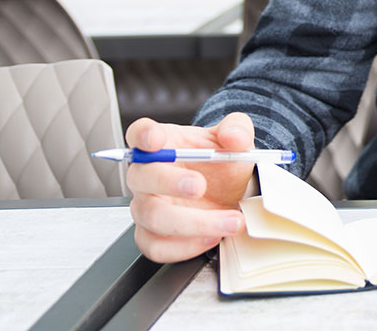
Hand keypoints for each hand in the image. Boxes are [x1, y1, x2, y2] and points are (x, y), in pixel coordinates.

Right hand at [125, 112, 256, 261]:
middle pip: (141, 177)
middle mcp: (148, 175)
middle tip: (200, 186)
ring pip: (152, 216)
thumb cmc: (221, 163)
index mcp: (163, 144)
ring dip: (192, 222)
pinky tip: (211, 238)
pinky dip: (184, 247)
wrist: (231, 192)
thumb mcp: (235, 138)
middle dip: (170, 182)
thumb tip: (234, 137)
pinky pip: (156, 246)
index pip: (139, 133)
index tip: (156, 139)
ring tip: (228, 221)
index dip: (143, 135)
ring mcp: (147, 206)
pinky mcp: (153, 235)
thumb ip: (237, 129)